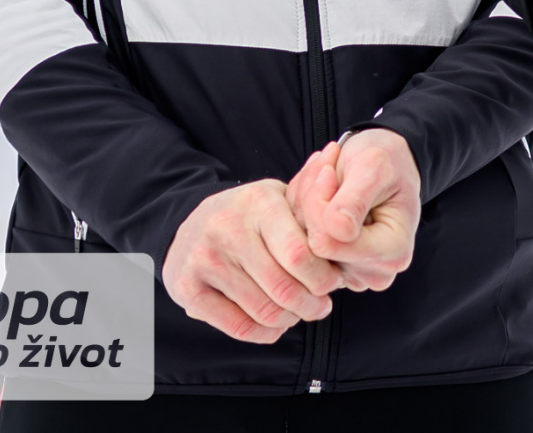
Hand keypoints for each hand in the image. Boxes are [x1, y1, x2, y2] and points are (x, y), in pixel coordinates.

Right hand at [163, 180, 339, 342]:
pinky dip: (266, 333)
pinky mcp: (188, 288)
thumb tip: (344, 217)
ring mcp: (204, 259)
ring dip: (291, 319)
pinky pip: (239, 327)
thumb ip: (311, 208)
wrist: (191, 222)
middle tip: (322, 306)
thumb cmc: (251, 214)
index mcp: (259, 202)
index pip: (300, 254)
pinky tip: (276, 324)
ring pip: (264, 310)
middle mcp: (227, 228)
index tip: (335, 281)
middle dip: (312, 304)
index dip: (324, 277)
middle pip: (284, 287)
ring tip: (300, 312)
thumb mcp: (280, 198)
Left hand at [288, 129, 421, 292]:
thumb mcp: (374, 167)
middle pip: (312, 247)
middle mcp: (374, 273)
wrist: (388, 162)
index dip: (317, 203)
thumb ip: (355, 199)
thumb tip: (338, 230)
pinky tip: (319, 191)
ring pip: (302, 245)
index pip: (328, 242)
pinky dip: (301, 212)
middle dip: (309, 201)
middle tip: (323, 166)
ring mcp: (352, 274)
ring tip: (325, 174)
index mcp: (393, 252)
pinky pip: (300, 244)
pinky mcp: (333, 268)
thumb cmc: (386, 161)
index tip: (328, 169)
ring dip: (303, 203)